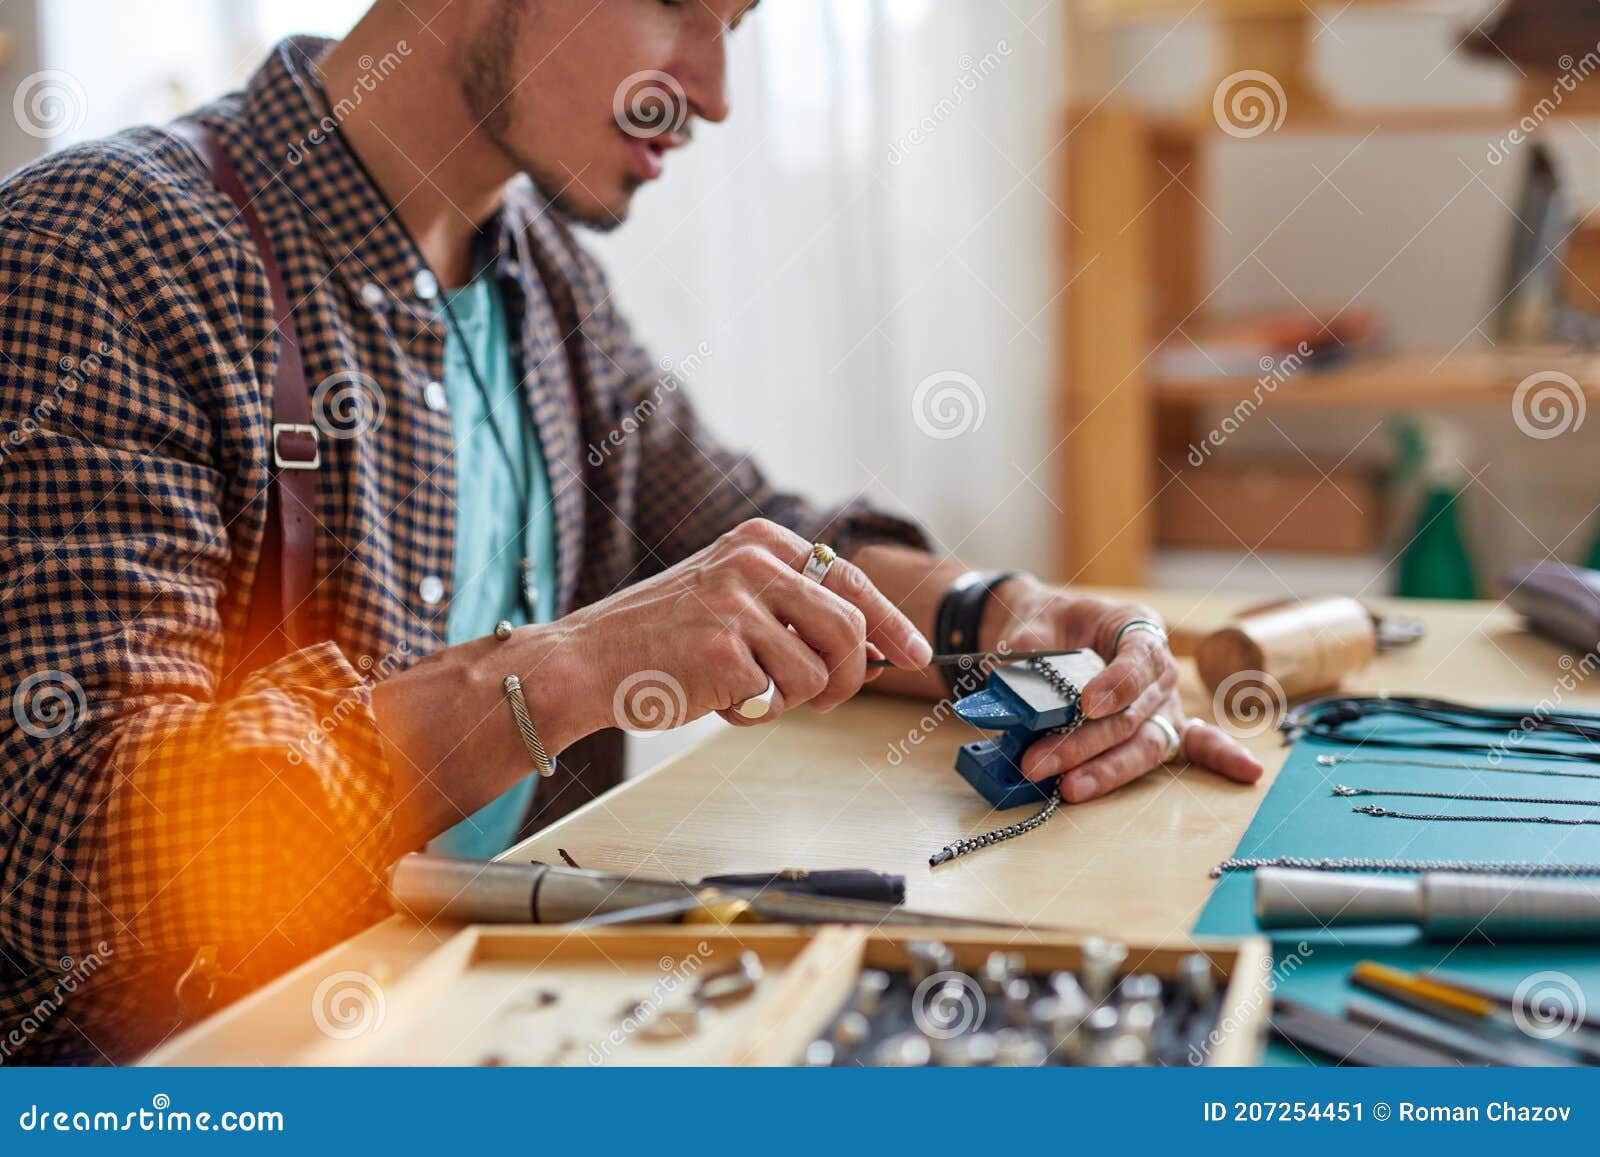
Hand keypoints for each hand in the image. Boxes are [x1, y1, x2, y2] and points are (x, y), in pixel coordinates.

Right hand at [545, 519, 931, 736]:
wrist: (586, 659)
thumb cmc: (661, 636)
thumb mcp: (729, 592)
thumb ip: (791, 606)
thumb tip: (873, 645)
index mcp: (762, 541)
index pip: (851, 580)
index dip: (892, 623)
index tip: (916, 654)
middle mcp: (755, 563)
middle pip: (850, 631)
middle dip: (848, 678)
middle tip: (821, 699)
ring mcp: (739, 605)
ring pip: (820, 674)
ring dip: (792, 699)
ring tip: (745, 688)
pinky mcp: (725, 651)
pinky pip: (778, 700)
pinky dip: (753, 712)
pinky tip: (714, 696)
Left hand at [981, 581, 1262, 801]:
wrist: (1050, 630)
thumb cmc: (1048, 626)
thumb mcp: (1031, 627)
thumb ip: (1026, 655)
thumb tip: (1013, 690)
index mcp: (1134, 626)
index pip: (1136, 657)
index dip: (1116, 683)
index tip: (1086, 704)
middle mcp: (1159, 667)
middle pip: (1131, 713)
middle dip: (1083, 743)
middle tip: (1038, 761)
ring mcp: (1164, 703)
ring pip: (1145, 742)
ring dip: (1107, 770)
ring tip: (1070, 788)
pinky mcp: (1160, 729)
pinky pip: (1195, 745)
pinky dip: (1220, 758)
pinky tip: (1246, 772)